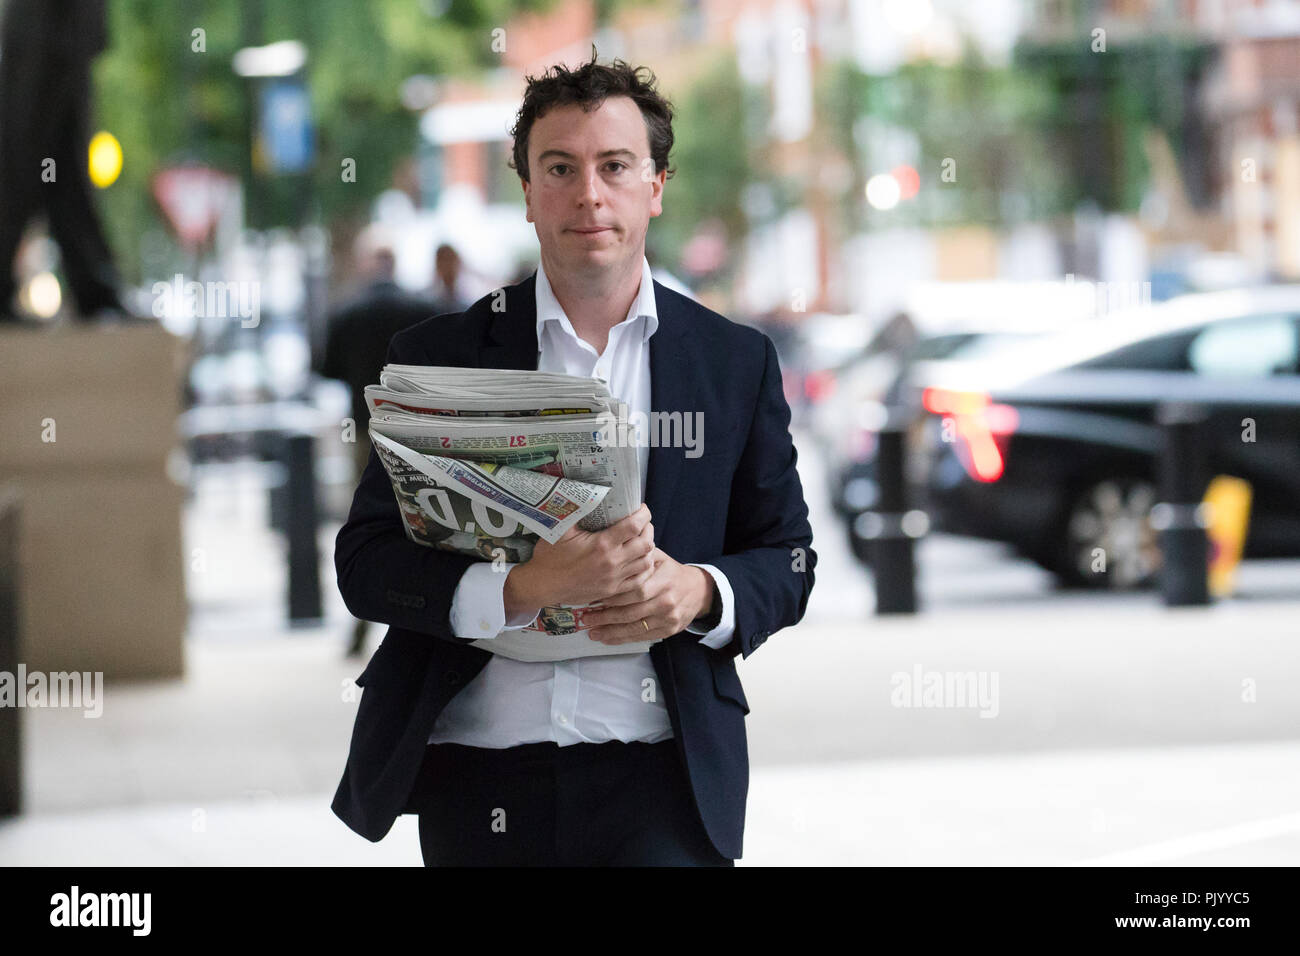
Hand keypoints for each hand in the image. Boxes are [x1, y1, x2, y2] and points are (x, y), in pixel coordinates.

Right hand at [503, 504, 655, 619]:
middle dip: (648, 529)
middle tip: (642, 522)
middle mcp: (612, 563)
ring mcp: (614, 579)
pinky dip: (644, 569)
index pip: (635, 525)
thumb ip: (577, 510)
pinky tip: (638, 560)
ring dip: (648, 549)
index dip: (643, 514)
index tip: (640, 508)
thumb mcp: (560, 528)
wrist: (542, 585)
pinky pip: (639, 581)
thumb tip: (589, 491)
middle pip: (646, 544)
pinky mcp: (612, 591)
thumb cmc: (549, 556)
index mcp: (602, 545)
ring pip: (646, 563)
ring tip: (641, 540)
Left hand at [584, 548, 714, 644]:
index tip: (594, 598)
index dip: (614, 596)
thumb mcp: (659, 558)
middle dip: (607, 617)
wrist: (698, 592)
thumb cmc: (670, 572)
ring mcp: (668, 619)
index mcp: (664, 581)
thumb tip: (614, 547)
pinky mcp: (668, 631)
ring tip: (592, 631)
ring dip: (611, 632)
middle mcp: (667, 602)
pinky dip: (622, 639)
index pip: (636, 591)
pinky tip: (607, 638)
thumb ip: (639, 556)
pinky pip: (642, 637)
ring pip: (635, 628)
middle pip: (632, 612)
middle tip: (586, 617)